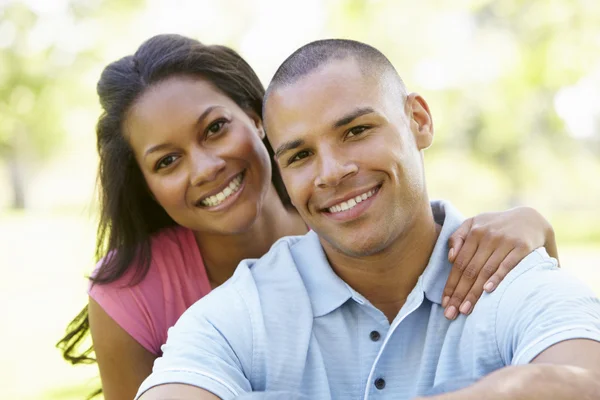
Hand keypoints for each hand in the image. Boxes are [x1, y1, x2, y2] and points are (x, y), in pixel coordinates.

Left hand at [441, 206, 555, 319]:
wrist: (531, 217)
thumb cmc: (496, 225)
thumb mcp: (475, 223)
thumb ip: (458, 237)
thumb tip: (450, 257)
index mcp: (474, 232)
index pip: (459, 264)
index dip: (451, 284)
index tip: (445, 303)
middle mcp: (487, 236)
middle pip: (470, 270)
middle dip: (459, 294)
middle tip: (451, 314)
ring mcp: (504, 241)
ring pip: (485, 271)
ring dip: (474, 292)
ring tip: (466, 310)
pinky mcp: (522, 246)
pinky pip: (507, 264)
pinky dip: (497, 277)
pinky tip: (488, 291)